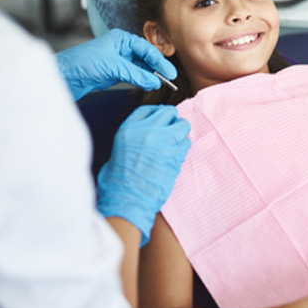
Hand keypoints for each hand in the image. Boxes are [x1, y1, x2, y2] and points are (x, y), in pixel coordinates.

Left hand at [56, 29, 176, 99]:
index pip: (146, 48)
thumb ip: (135, 74)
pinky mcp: (114, 73)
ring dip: (150, 75)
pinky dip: (141, 81)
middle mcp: (121, 48)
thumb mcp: (113, 67)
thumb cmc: (82, 63)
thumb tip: (154, 82)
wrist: (65, 75)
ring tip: (161, 83)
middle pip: (145, 57)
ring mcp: (118, 61)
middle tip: (170, 78)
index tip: (169, 72)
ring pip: (140, 68)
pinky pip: (133, 76)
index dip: (159, 61)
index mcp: (121, 39)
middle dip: (157, 67)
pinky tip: (148, 85)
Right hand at [97, 105, 190, 245]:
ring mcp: (164, 142)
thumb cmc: (120, 179)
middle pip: (169, 112)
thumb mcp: (120, 147)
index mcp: (130, 128)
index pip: (148, 109)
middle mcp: (148, 131)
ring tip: (174, 143)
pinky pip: (187, 142)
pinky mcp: (176, 155)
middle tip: (170, 130)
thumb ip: (135, 134)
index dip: (157, 113)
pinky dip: (183, 147)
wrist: (128, 198)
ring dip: (180, 132)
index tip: (160, 117)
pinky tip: (176, 155)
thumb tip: (149, 129)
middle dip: (171, 120)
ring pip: (183, 125)